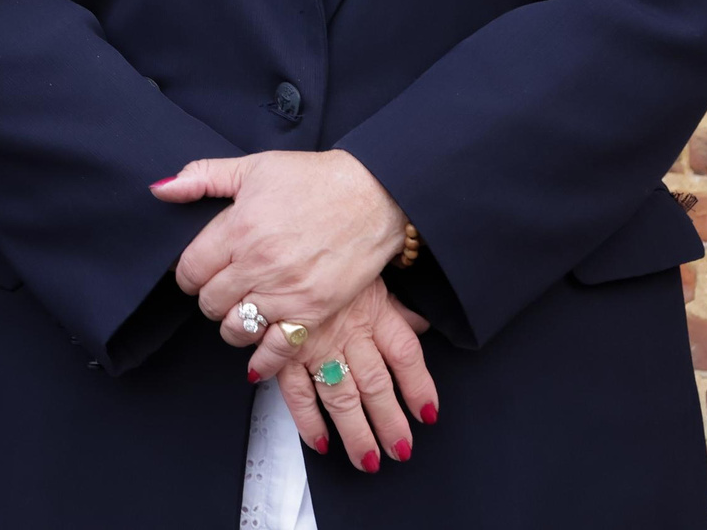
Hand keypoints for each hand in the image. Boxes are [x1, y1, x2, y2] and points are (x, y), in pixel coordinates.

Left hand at [152, 150, 404, 344]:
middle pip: (209, 302)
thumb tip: (161, 189)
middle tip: (226, 286)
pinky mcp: (312, 311)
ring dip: (234, 323)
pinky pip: (275, 350)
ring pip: (235, 329)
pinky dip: (263, 358)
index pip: (189, 270)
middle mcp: (257, 264)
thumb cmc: (314, 178)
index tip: (201, 270)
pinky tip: (259, 355)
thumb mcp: (255, 166)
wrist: (372, 195)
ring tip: (245, 308)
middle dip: (211, 296)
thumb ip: (203, 177)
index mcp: (238, 228)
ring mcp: (285, 291)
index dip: (190, 273)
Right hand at [272, 280, 436, 472]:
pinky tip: (320, 442)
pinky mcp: (282, 352)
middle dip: (389, 421)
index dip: (418, 386)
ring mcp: (314, 345)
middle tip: (401, 450)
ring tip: (369, 460)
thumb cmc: (328, 261)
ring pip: (340, 396)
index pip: (404, 354)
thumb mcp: (368, 275)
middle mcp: (347, 332)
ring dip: (356, 432)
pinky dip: (307, 420)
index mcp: (372, 311)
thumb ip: (394, 308)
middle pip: (375, 384)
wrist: (278, 245)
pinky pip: (297, 393)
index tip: (428, 413)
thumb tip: (420, 326)